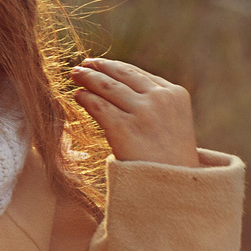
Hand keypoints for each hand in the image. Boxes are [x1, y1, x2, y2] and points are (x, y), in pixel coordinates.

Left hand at [71, 58, 200, 167]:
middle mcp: (160, 99)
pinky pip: (98, 106)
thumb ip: (156, 103)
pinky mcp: (123, 128)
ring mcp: (143, 112)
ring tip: (75, 75)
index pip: (139, 74)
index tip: (101, 64)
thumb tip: (124, 88)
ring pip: (108, 87)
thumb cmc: (171, 160)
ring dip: (88, 78)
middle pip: (122, 75)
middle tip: (83, 65)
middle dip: (99, 67)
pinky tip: (77, 96)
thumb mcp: (174, 123)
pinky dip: (85, 98)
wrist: (174, 186)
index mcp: (176, 94)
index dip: (116, 67)